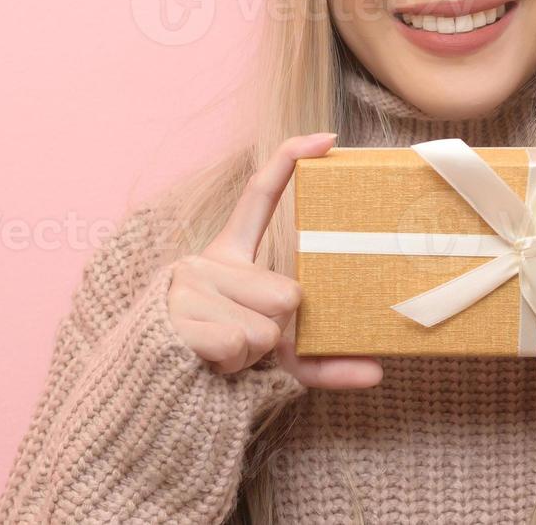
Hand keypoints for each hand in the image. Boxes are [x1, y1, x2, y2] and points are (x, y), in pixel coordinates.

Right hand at [166, 132, 383, 389]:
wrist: (157, 396)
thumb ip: (325, 363)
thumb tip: (378, 373)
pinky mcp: (176, 314)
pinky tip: (209, 363)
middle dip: (278, 332)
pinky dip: (233, 365)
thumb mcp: (277, 360)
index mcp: (228, 256)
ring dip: (253, 355)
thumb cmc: (223, 366)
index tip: (328, 139)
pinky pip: (237, 342)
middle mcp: (206, 260)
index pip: (260, 195)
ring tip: (225, 357)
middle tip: (247, 344)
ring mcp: (188, 284)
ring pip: (265, 325)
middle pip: (287, 293)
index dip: (291, 160)